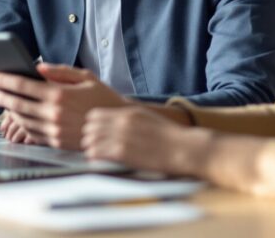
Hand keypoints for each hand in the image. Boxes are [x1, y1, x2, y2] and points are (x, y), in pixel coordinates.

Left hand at [0, 63, 127, 149]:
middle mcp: (54, 113)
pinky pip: (32, 133)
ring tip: (3, 100)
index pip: (23, 85)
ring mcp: (54, 130)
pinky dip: (22, 123)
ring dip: (9, 109)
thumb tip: (38, 68)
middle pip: (18, 103)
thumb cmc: (102, 98)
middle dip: (1, 94)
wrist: (117, 127)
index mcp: (59, 94)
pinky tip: (18, 116)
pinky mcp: (57, 142)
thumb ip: (60, 71)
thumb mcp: (85, 77)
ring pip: (23, 119)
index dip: (3, 80)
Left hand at [81, 106, 210, 175]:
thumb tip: (113, 122)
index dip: (91, 125)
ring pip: (91, 140)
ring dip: (90, 148)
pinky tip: (99, 162)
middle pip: (90, 127)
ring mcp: (121, 136)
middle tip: (92, 146)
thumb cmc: (169, 137)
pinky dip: (95, 158)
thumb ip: (128, 119)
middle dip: (88, 137)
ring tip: (96, 155)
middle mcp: (121, 122)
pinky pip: (97, 153)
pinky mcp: (123, 152)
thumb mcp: (146, 119)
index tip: (95, 134)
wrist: (185, 148)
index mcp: (127, 113)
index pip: (94, 114)